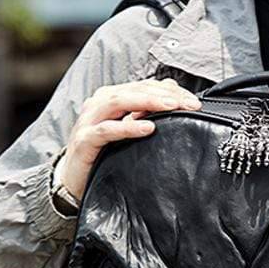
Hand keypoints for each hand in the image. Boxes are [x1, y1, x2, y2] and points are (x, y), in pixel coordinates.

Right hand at [58, 78, 201, 200]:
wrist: (74, 180)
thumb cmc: (103, 153)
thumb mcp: (128, 131)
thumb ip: (146, 114)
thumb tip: (174, 97)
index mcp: (110, 98)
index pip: (144, 87)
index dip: (170, 90)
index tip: (194, 101)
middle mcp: (98, 105)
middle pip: (134, 91)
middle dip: (164, 95)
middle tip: (190, 104)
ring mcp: (89, 121)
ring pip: (118, 102)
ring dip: (148, 102)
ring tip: (172, 107)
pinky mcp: (84, 141)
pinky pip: (106, 130)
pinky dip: (127, 127)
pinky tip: (147, 127)